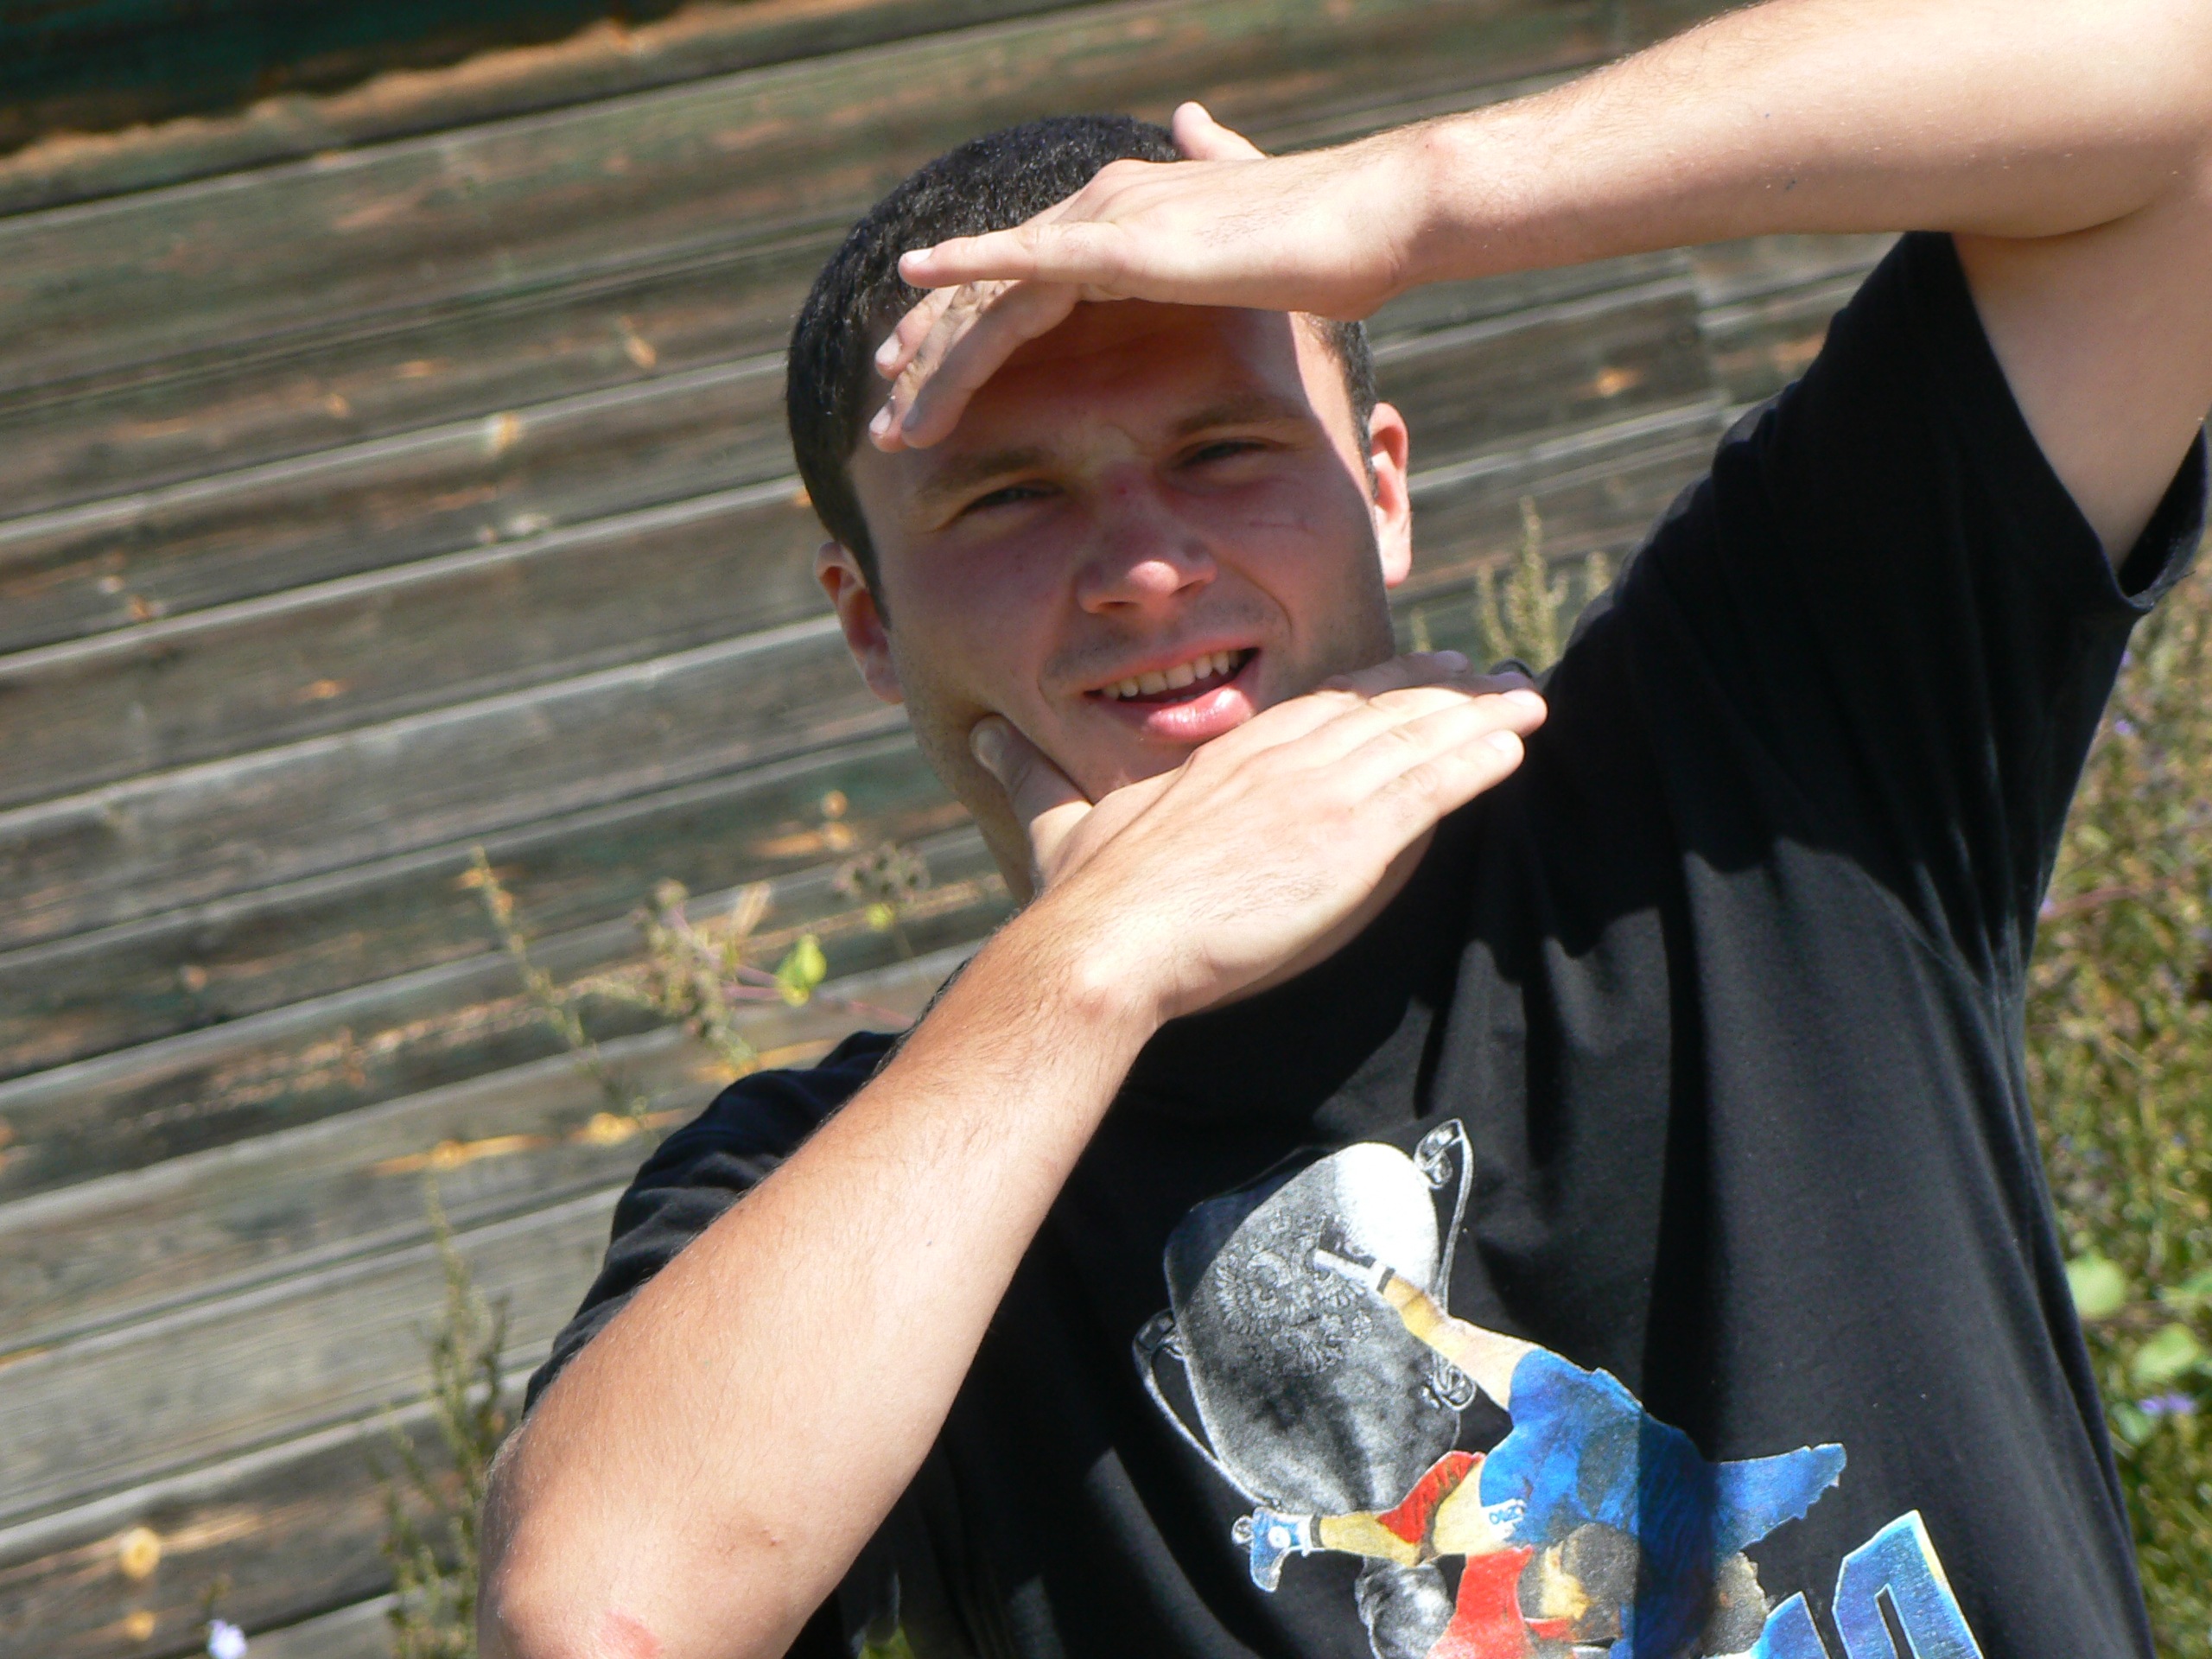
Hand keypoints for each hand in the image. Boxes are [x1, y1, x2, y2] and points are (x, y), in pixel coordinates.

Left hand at [869, 102, 1426, 450]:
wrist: (1376, 218)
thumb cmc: (1327, 236)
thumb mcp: (1249, 213)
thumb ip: (1211, 170)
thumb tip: (1193, 120)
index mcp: (1117, 216)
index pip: (1013, 286)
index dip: (960, 338)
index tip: (922, 387)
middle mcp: (1097, 208)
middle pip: (986, 295)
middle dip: (931, 365)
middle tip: (887, 423)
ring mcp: (1107, 219)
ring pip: (993, 298)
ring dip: (939, 365)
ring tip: (898, 422)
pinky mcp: (1126, 242)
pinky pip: (1026, 265)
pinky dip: (966, 274)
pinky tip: (917, 288)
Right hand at [969, 652, 1543, 1023]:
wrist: (1106, 946)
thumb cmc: (1082, 897)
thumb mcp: (1056, 821)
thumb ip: (1032, 774)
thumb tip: (981, 737)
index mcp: (1227, 755)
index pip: (1320, 706)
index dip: (1375, 689)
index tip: (1414, 675)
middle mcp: (1280, 757)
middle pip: (1380, 708)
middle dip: (1443, 690)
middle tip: (1493, 674)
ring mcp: (1320, 794)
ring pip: (1418, 739)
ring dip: (1479, 715)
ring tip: (1527, 697)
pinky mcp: (1351, 841)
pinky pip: (1433, 787)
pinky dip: (1477, 760)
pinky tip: (1514, 745)